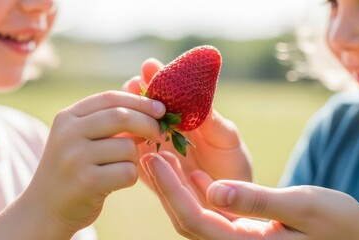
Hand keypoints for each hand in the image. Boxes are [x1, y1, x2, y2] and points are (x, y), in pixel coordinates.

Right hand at [15, 91, 164, 237]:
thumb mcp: (81, 138)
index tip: (161, 109)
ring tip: (121, 166)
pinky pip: (128, 172)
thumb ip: (108, 121)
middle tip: (161, 134)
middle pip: (121, 116)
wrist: (45, 209)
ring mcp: (75, 158)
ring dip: (135, 157)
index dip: (140, 101)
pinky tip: (116, 182)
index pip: (110, 98)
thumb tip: (150, 108)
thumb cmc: (73, 169)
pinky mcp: (86, 182)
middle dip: (148, 124)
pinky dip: (130, 177)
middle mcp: (68, 133)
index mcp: (68, 117)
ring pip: (128, 147)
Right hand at [124, 58, 252, 193]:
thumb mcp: (227, 139)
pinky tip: (126, 139)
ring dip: (129, 119)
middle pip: (146, 109)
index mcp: (187, 118)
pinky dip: (130, 148)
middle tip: (132, 83)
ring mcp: (157, 151)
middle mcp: (168, 131)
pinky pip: (138, 160)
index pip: (168, 94)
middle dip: (136, 95)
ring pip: (136, 131)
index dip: (159, 79)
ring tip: (125, 108)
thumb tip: (200, 99)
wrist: (229, 200)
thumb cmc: (233, 164)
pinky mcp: (152, 172)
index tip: (149, 65)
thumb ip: (214, 122)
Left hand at [140, 153, 358, 239]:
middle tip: (148, 152)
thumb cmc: (338, 226)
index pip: (194, 219)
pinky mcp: (242, 230)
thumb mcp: (303, 208)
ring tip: (160, 155)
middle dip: (164, 186)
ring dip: (175, 186)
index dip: (169, 190)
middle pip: (186, 217)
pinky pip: (209, 211)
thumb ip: (257, 202)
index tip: (153, 158)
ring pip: (194, 213)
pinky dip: (194, 189)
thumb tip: (213, 191)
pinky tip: (188, 169)